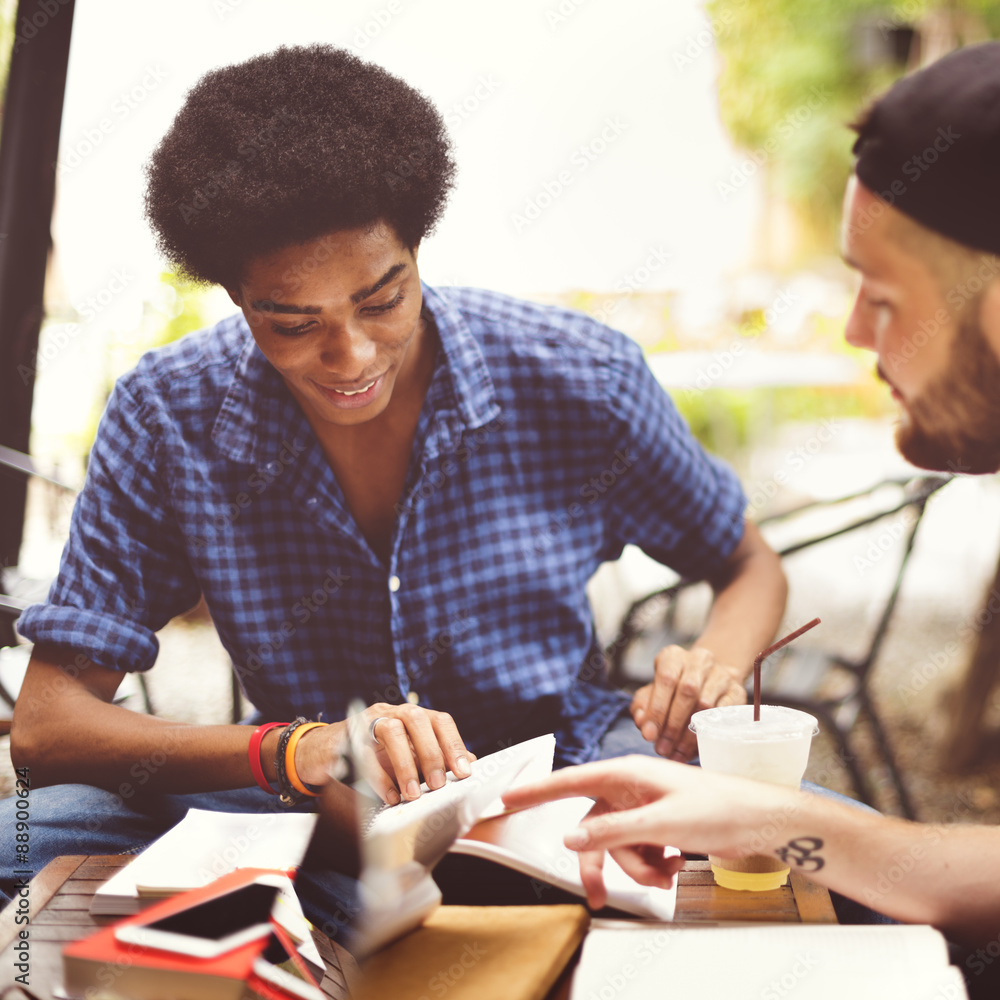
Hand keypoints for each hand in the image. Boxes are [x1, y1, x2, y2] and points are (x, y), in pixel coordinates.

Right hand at [295, 703, 475, 803]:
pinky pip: (363, 751)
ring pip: (391, 731)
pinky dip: (378, 776)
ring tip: (412, 795)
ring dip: (405, 764)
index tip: (465, 773)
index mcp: (412, 716)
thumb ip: (436, 758)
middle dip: (431, 754)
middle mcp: (392, 712)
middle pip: (417, 720)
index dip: (454, 745)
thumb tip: (471, 764)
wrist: (326, 752)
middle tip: (438, 785)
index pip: (440, 721)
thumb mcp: (407, 755)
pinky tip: (389, 796)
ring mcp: (367, 721)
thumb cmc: (373, 754)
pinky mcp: (345, 737)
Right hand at [502, 756, 796, 908]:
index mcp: (625, 774)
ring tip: (666, 870)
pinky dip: (652, 865)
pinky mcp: (657, 824)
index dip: (534, 791)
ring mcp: (643, 807)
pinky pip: (636, 850)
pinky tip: (674, 864)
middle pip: (592, 829)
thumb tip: (571, 839)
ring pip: (616, 845)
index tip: (504, 798)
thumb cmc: (718, 807)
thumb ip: (612, 832)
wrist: (760, 820)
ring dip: (637, 867)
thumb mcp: (661, 823)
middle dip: (600, 864)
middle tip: (595, 897)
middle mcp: (629, 788)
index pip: (569, 781)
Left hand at [631, 645, 745, 760]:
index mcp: (673, 656)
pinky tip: (697, 746)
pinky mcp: (737, 691)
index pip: (666, 678)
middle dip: (673, 724)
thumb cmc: (672, 690)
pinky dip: (710, 733)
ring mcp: (721, 674)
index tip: (650, 734)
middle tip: (663, 748)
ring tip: (677, 752)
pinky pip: (725, 713)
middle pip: (687, 690)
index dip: (657, 708)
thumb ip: (643, 707)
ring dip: (690, 733)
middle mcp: (699, 660)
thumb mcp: (652, 693)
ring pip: (706, 704)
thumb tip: (642, 723)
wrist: (706, 681)